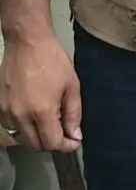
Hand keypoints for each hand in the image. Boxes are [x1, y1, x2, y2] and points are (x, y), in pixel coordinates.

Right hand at [0, 35, 81, 152]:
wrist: (27, 44)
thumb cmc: (52, 61)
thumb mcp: (71, 86)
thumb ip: (73, 113)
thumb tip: (75, 135)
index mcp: (41, 111)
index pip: (52, 143)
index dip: (66, 146)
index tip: (74, 141)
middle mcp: (20, 116)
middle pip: (35, 145)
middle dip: (52, 143)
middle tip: (64, 133)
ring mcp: (6, 112)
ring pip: (21, 138)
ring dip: (37, 137)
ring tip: (49, 123)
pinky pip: (11, 126)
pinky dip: (23, 128)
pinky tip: (33, 116)